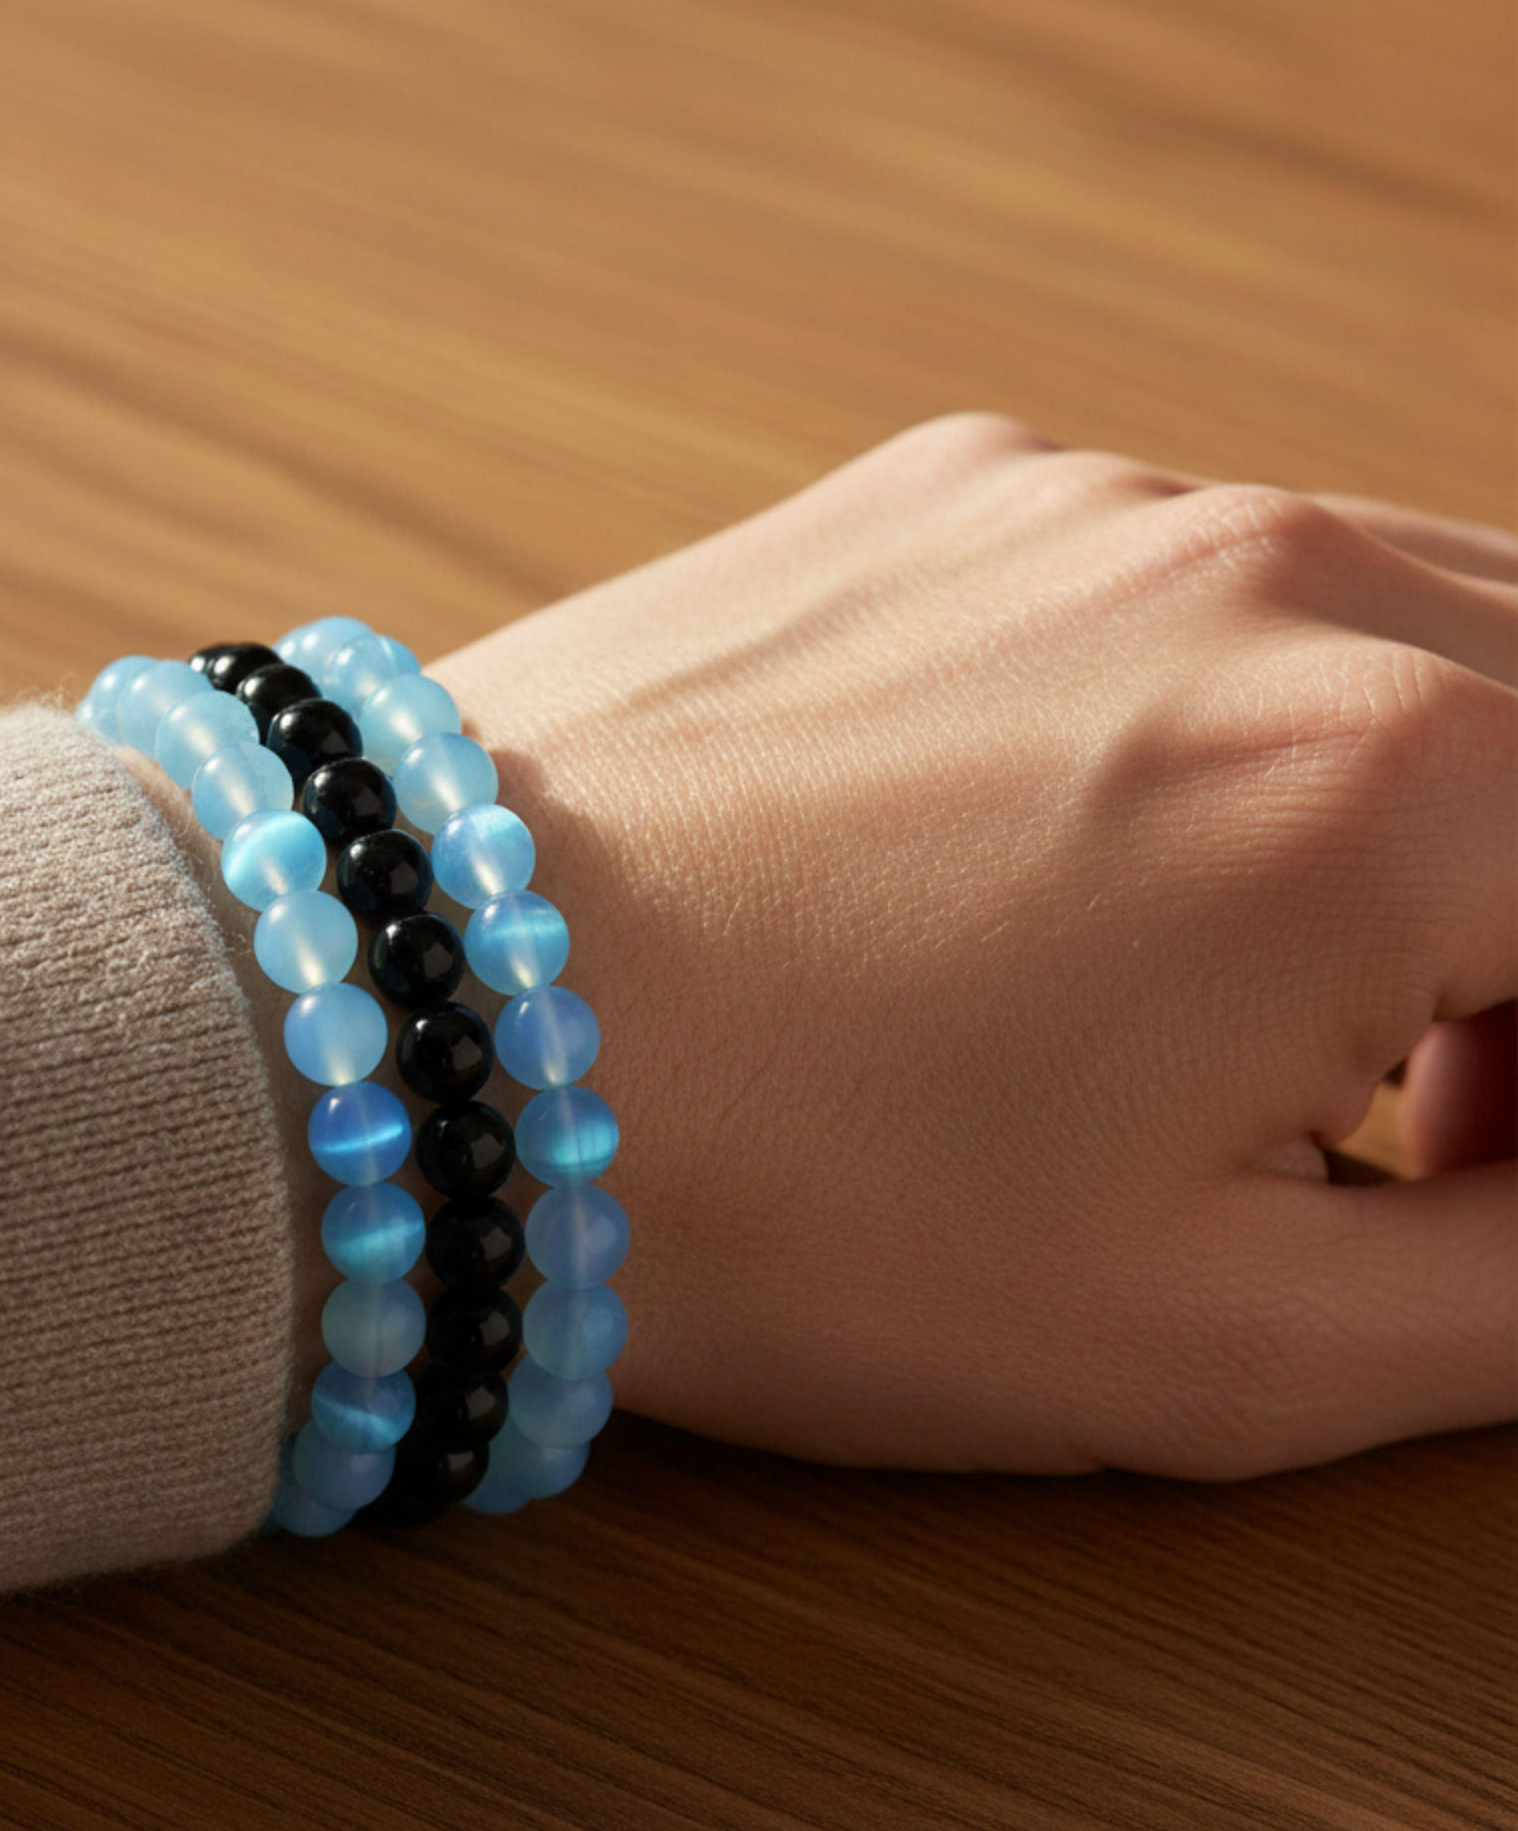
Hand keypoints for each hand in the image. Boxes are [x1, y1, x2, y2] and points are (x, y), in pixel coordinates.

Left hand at [436, 415, 1516, 1477]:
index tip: (1486, 1181)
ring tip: (1254, 1001)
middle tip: (1426, 1119)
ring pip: (1408, 629)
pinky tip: (1093, 859)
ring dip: (1418, 816)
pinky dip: (1237, 714)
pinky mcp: (941, 490)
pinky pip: (1200, 575)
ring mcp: (1089, 501)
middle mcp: (1270, 574)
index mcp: (1394, 781)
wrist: (419, 1027)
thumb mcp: (1208, 1341)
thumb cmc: (771, 1202)